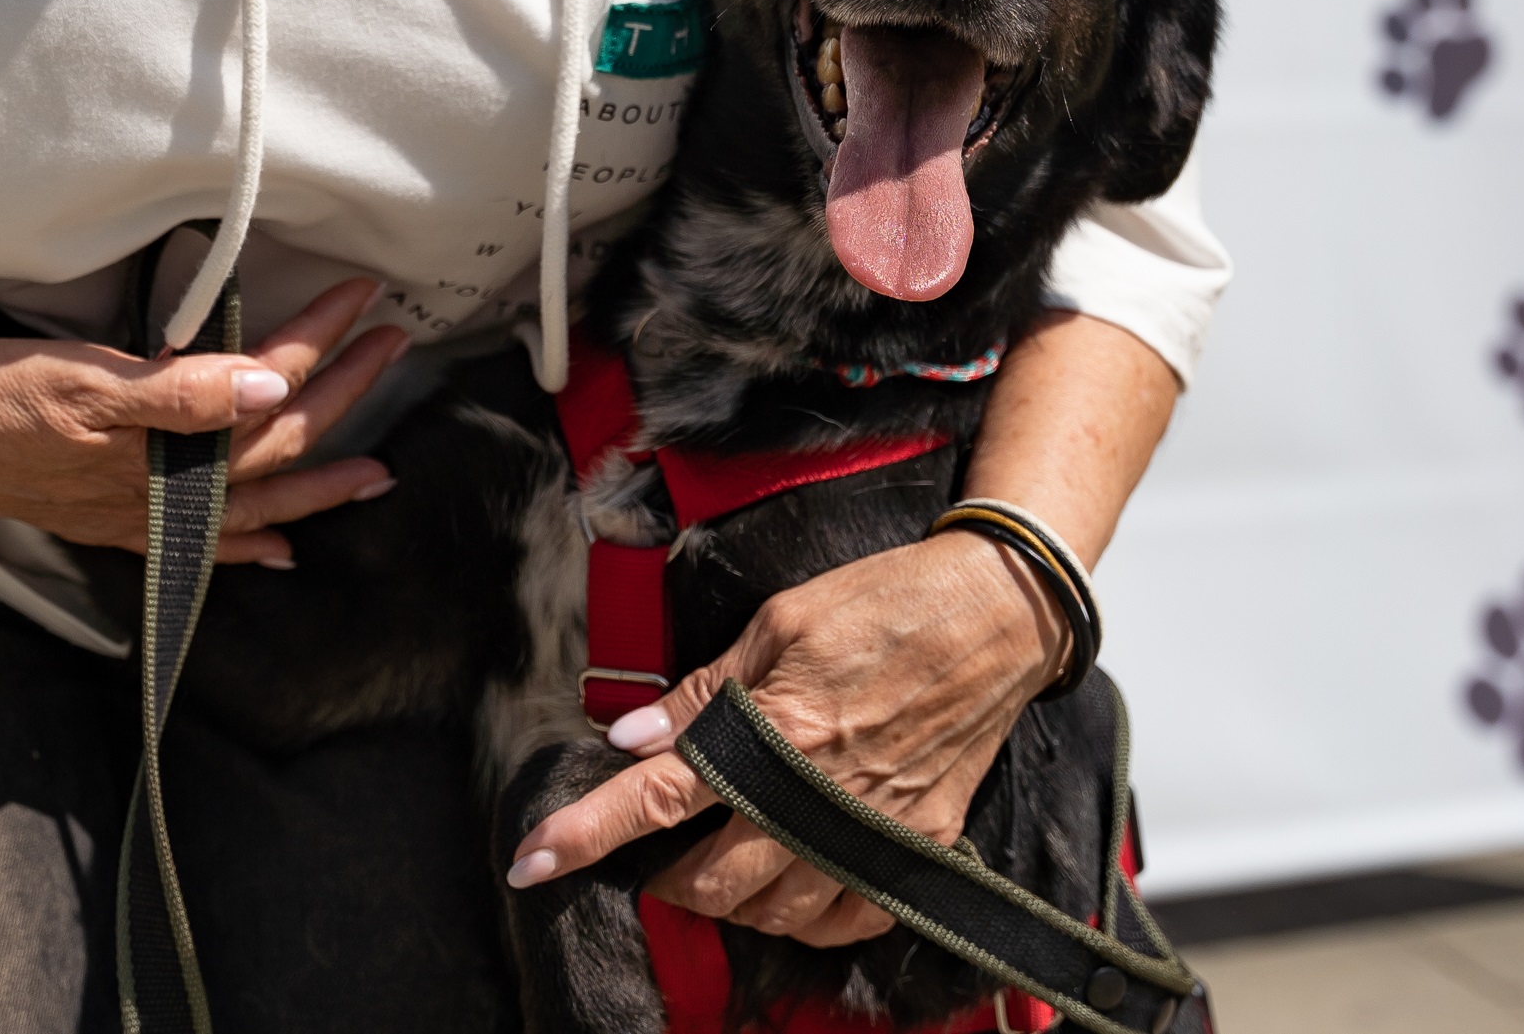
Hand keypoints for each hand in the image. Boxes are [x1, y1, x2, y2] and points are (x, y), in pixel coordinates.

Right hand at [0, 274, 409, 565]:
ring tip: (378, 474)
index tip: (364, 296)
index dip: (320, 341)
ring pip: (254, 498)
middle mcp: (166, 489)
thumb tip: (274, 390)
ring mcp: (141, 508)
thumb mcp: (84, 381)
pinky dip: (248, 542)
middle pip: (277, 443)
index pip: (268, 391)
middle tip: (397, 346)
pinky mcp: (112, 512)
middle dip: (343, 395)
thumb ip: (180, 390)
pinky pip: (203, 538)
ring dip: (318, 479)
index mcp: (167, 447)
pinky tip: (278, 550)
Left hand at [507, 530, 1067, 942]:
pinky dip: (804, 917)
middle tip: (650, 854)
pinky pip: (845, 921)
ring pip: (772, 912)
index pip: (656, 798)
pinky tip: (788, 882)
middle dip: (663, 879)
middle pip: (709, 879)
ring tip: (716, 860)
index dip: (586, 833)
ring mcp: (868, 833)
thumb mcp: (777, 621)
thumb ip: (704, 690)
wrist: (992, 616)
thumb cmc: (883, 603)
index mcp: (772, 731)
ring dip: (728, 898)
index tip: (530, 861)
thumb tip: (632, 735)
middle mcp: (814, 797)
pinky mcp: (915, 849)